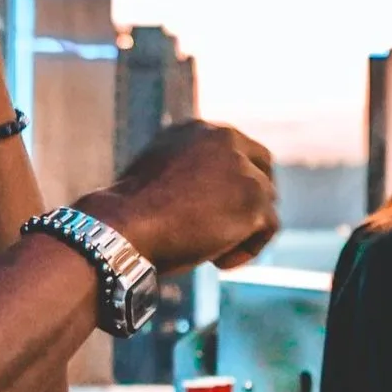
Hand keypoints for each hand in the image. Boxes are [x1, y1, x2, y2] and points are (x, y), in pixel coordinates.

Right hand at [90, 124, 278, 273]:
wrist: (124, 228)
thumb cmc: (131, 215)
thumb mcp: (156, 178)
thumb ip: (186, 175)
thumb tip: (202, 196)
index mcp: (198, 130)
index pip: (235, 148)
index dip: (235, 178)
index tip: (223, 204)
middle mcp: (225, 139)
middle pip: (263, 167)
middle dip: (254, 198)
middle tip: (238, 227)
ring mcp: (243, 168)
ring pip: (265, 202)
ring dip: (243, 230)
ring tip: (209, 252)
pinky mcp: (255, 199)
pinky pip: (267, 229)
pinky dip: (246, 249)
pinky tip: (218, 262)